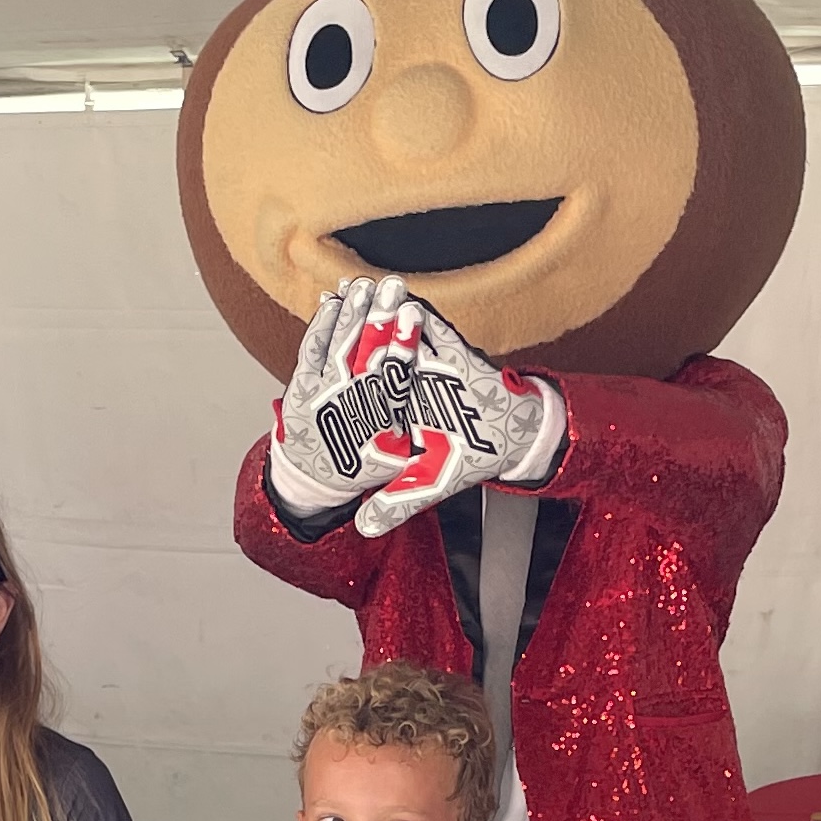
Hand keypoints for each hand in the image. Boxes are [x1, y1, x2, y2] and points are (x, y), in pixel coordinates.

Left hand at [269, 276, 422, 504]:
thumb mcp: (394, 473)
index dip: (400, 348)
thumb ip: (401, 481)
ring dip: (352, 312)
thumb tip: (393, 500)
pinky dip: (322, 321)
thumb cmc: (364, 467)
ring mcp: (316, 395)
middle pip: (363, 356)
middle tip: (390, 286)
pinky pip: (311, 348)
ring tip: (366, 283)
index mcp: (372, 431)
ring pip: (336, 346)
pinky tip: (335, 297)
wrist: (313, 477)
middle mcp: (341, 411)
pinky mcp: (298, 385)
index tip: (410, 316)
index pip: (390, 382)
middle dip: (378, 318)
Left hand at [353, 302, 562, 538]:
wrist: (510, 439)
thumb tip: (362, 528)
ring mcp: (428, 364)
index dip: (332, 378)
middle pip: (368, 353)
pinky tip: (401, 301)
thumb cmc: (466, 458)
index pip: (354, 391)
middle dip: (350, 328)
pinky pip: (431, 328)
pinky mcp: (453, 351)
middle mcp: (405, 384)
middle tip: (331, 303)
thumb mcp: (424, 486)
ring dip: (376, 312)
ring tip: (358, 291)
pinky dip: (415, 314)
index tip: (311, 370)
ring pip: (394, 334)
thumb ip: (394, 504)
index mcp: (391, 410)